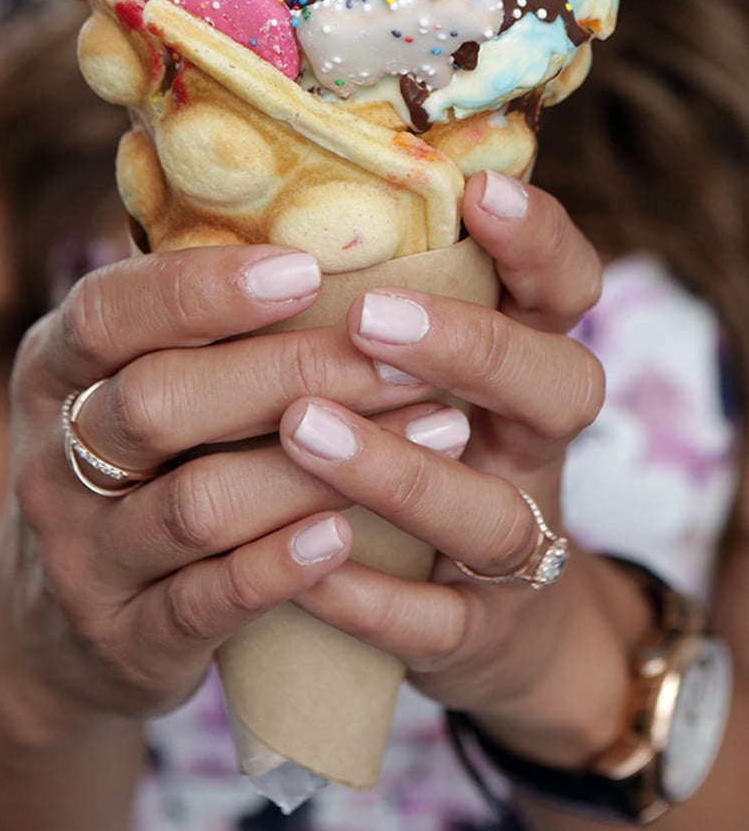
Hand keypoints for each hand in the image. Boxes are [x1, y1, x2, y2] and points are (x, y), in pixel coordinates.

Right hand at [0, 243, 435, 741]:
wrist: (65, 629)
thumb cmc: (141, 466)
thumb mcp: (135, 382)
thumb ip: (202, 321)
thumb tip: (335, 226)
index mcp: (55, 370)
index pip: (108, 311)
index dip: (202, 288)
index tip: (306, 269)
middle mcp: (52, 458)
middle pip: (159, 403)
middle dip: (290, 371)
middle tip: (404, 354)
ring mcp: (82, 556)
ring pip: (197, 505)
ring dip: (314, 468)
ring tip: (432, 431)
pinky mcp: (123, 639)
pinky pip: (203, 603)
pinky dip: (277, 567)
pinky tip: (345, 534)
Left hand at [276, 172, 613, 755]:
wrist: (469, 619)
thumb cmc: (416, 453)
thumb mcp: (414, 373)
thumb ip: (373, 305)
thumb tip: (266, 212)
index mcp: (522, 367)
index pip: (565, 289)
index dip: (540, 242)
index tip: (479, 193)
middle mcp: (533, 450)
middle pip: (560, 388)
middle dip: (472, 348)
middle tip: (371, 317)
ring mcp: (514, 550)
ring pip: (491, 515)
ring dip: (400, 471)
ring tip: (300, 428)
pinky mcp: (475, 637)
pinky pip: (436, 625)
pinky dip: (370, 598)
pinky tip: (304, 564)